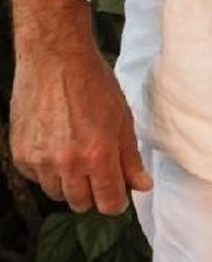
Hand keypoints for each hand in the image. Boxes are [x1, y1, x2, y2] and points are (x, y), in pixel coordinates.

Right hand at [8, 0, 150, 213]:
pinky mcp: (20, 153)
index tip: (117, 194)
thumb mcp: (122, 119)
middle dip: (92, 193)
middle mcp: (68, 163)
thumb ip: (130, 157)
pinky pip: (36, 178)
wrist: (55, 58)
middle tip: (96, 171)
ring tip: (74, 154)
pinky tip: (54, 145)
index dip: (116, 202)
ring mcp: (41, 160)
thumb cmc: (93, 84)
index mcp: (98, 155)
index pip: (108, 203)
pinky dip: (46, 170)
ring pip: (57, 193)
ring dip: (68, 183)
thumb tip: (141, 186)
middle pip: (81, 203)